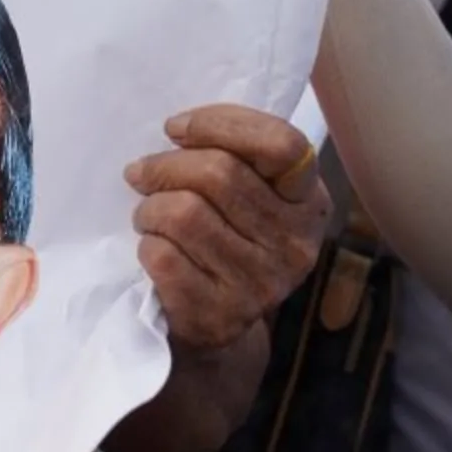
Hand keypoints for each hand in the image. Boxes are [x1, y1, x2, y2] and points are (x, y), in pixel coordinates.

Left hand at [127, 104, 330, 351]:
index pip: (282, 144)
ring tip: (149, 215)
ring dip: (151, 208)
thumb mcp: (249, 192)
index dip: (218, 124)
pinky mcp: (219, 314)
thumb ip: (233, 154)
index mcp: (308, 201)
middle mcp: (294, 243)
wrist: (217, 326)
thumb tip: (178, 129)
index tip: (175, 129)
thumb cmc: (226, 237)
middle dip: (164, 166)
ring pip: (183, 213)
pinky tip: (154, 247)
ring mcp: (260, 282)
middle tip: (142, 173)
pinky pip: (163, 256)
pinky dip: (147, 244)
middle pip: (218, 173)